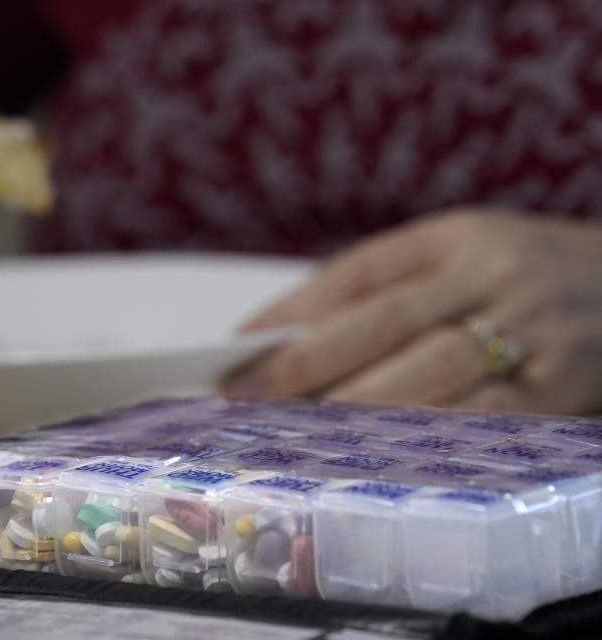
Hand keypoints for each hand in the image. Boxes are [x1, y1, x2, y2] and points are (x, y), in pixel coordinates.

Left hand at [223, 210, 601, 414]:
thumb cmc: (527, 274)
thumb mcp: (464, 253)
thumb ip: (385, 287)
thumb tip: (283, 335)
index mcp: (461, 235)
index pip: (360, 270)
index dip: (293, 312)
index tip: (239, 348)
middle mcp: (496, 272)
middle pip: (385, 319)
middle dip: (307, 363)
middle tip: (249, 396)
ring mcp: (535, 326)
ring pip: (431, 368)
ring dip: (358, 404)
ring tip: (301, 428)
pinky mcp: (566, 383)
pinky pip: (487, 416)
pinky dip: (427, 433)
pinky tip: (381, 450)